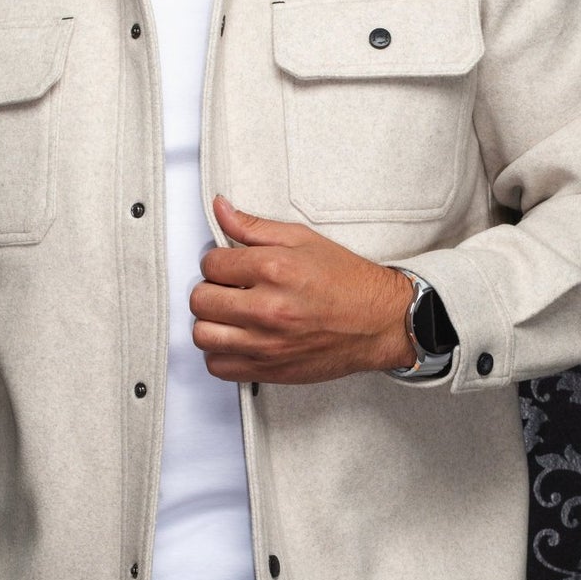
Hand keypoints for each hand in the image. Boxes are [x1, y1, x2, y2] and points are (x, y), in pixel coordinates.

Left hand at [189, 194, 415, 382]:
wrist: (379, 322)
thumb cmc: (347, 282)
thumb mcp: (303, 240)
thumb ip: (255, 227)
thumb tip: (221, 210)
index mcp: (274, 269)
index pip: (211, 264)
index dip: (217, 262)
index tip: (230, 266)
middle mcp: (267, 308)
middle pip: (201, 300)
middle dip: (210, 290)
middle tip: (229, 289)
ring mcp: (266, 343)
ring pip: (202, 335)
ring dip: (211, 323)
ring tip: (230, 315)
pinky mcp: (269, 369)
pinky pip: (218, 366)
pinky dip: (220, 354)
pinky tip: (237, 339)